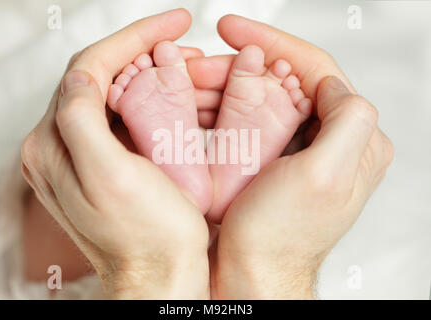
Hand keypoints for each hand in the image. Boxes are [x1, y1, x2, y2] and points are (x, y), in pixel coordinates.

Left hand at [21, 9, 209, 298]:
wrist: (160, 274)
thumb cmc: (147, 236)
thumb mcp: (111, 179)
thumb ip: (81, 122)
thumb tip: (82, 76)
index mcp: (57, 146)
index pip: (89, 69)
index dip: (132, 39)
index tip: (172, 23)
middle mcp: (61, 148)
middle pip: (99, 77)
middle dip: (143, 52)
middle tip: (184, 43)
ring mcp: (83, 156)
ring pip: (112, 93)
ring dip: (148, 72)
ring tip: (186, 64)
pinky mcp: (105, 164)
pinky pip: (122, 116)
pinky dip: (148, 97)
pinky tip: (173, 94)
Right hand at [193, 15, 393, 298]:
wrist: (250, 274)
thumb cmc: (280, 237)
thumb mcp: (325, 177)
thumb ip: (348, 120)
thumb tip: (331, 83)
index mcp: (352, 140)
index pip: (314, 70)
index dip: (271, 42)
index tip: (230, 28)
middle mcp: (328, 142)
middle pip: (281, 81)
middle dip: (233, 67)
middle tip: (193, 65)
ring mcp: (297, 151)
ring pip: (258, 98)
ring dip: (220, 86)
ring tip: (184, 84)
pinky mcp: (270, 161)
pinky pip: (245, 121)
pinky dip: (218, 109)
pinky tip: (192, 106)